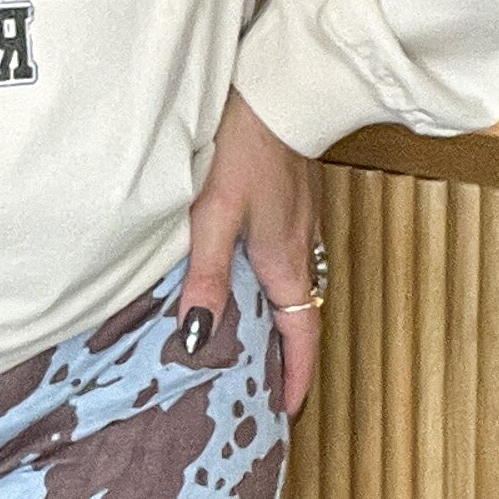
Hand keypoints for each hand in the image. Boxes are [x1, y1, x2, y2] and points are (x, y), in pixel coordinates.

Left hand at [176, 88, 323, 413]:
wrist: (280, 87)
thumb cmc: (247, 145)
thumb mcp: (216, 215)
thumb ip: (206, 277)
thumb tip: (197, 337)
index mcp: (285, 260)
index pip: (300, 335)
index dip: (294, 376)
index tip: (286, 411)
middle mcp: (301, 247)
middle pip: (299, 314)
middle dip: (285, 356)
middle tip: (263, 387)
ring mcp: (300, 223)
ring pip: (292, 285)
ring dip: (278, 319)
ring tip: (251, 343)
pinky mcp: (292, 201)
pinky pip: (286, 257)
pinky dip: (271, 282)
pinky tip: (244, 277)